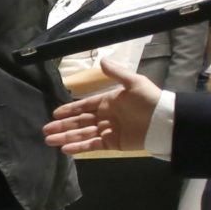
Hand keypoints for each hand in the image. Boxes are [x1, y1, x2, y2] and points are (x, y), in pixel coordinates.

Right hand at [43, 67, 162, 154]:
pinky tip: (66, 149)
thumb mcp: (134, 82)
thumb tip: (101, 60)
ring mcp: (108, 131)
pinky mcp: (113, 144)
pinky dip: (79, 147)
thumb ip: (116, 73)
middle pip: (80, 122)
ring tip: (49, 141)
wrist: (165, 121)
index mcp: (109, 101)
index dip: (70, 110)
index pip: (84, 106)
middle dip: (62, 126)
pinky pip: (92, 145)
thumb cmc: (150, 100)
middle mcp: (106, 116)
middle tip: (45, 130)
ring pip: (83, 134)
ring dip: (66, 137)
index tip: (55, 113)